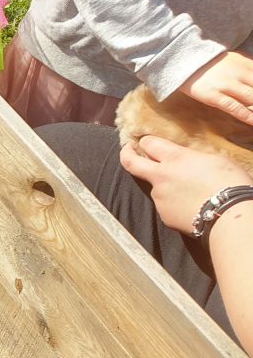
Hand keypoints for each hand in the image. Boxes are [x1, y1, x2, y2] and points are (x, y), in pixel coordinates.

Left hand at [120, 135, 252, 232]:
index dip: (145, 141)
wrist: (230, 215)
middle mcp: (161, 177)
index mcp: (175, 159)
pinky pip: (165, 206)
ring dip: (166, 187)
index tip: (143, 142)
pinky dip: (174, 204)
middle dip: (126, 153)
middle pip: (131, 163)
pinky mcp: (163, 215)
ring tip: (190, 192)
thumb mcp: (214, 160)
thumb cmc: (230, 183)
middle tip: (127, 149)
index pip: (149, 144)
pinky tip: (191, 205)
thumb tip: (184, 160)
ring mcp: (159, 198)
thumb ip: (191, 158)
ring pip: (156, 187)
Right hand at [179, 52, 252, 126]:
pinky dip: (246, 115)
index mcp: (248, 64)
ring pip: (252, 98)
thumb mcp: (235, 59)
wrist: (183, 59)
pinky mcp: (213, 95)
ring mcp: (227, 85)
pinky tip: (252, 121)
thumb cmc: (210, 62)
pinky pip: (233, 107)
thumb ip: (250, 68)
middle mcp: (240, 74)